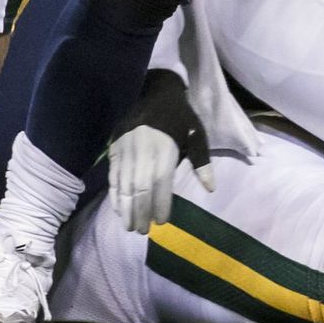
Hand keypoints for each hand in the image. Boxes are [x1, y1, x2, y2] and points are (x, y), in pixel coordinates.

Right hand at [108, 69, 213, 234]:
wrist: (154, 91)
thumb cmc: (179, 116)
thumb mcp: (196, 134)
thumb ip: (201, 161)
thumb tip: (210, 187)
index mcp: (164, 149)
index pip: (160, 184)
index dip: (160, 204)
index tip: (162, 221)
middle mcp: (143, 151)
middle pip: (140, 188)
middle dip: (141, 212)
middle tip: (143, 231)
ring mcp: (126, 150)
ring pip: (124, 184)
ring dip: (126, 208)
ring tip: (130, 226)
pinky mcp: (115, 148)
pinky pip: (113, 175)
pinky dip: (115, 194)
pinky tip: (118, 208)